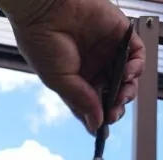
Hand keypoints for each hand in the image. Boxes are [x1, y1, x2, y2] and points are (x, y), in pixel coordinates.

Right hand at [0, 0, 145, 132]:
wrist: (43, 9)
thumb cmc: (42, 43)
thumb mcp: (59, 81)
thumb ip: (81, 101)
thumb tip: (97, 124)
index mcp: (76, 81)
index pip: (94, 105)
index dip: (100, 118)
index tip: (104, 128)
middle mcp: (93, 68)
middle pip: (113, 95)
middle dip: (116, 107)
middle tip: (114, 112)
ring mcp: (107, 52)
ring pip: (127, 79)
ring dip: (128, 91)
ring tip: (122, 94)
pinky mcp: (119, 35)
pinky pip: (136, 54)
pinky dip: (136, 67)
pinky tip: (127, 73)